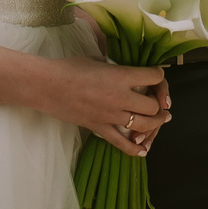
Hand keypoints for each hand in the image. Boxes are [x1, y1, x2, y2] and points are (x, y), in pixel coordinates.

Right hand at [49, 60, 169, 158]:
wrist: (47, 85)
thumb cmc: (69, 67)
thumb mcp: (96, 59)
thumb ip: (114, 67)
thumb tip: (123, 70)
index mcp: (121, 76)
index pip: (154, 77)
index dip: (158, 75)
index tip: (155, 75)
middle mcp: (120, 97)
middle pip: (154, 106)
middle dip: (160, 103)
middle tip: (160, 101)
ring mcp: (111, 115)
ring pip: (145, 125)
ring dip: (155, 124)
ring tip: (160, 120)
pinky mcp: (100, 128)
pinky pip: (123, 144)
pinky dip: (136, 149)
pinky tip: (143, 149)